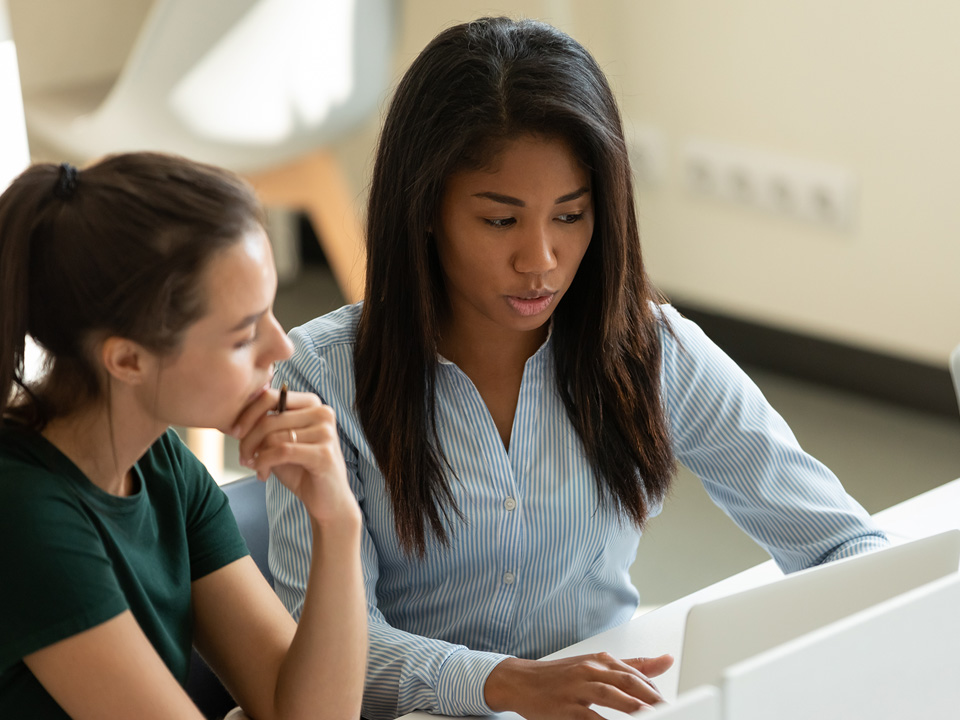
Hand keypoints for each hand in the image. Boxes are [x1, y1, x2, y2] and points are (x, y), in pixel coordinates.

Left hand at [233, 387, 358, 525]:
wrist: (328, 501)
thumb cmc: (302, 470)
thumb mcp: (281, 443)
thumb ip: (266, 426)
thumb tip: (234, 417)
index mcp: (313, 404)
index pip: (271, 396)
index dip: (247, 414)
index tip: (235, 433)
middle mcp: (323, 413)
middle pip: (269, 419)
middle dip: (247, 440)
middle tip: (243, 458)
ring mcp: (326, 432)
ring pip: (273, 436)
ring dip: (256, 456)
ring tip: (257, 468)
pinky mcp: (324, 453)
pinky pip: (281, 452)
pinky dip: (264, 463)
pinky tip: (263, 474)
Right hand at [484, 653, 673, 719]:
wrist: (521, 680)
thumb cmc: (560, 675)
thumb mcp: (595, 665)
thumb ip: (633, 665)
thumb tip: (666, 660)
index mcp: (600, 660)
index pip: (635, 674)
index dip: (654, 689)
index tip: (670, 703)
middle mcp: (589, 670)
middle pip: (627, 681)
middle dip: (651, 697)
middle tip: (668, 709)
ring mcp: (576, 688)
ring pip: (610, 695)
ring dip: (633, 707)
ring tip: (651, 716)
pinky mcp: (565, 707)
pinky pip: (589, 717)